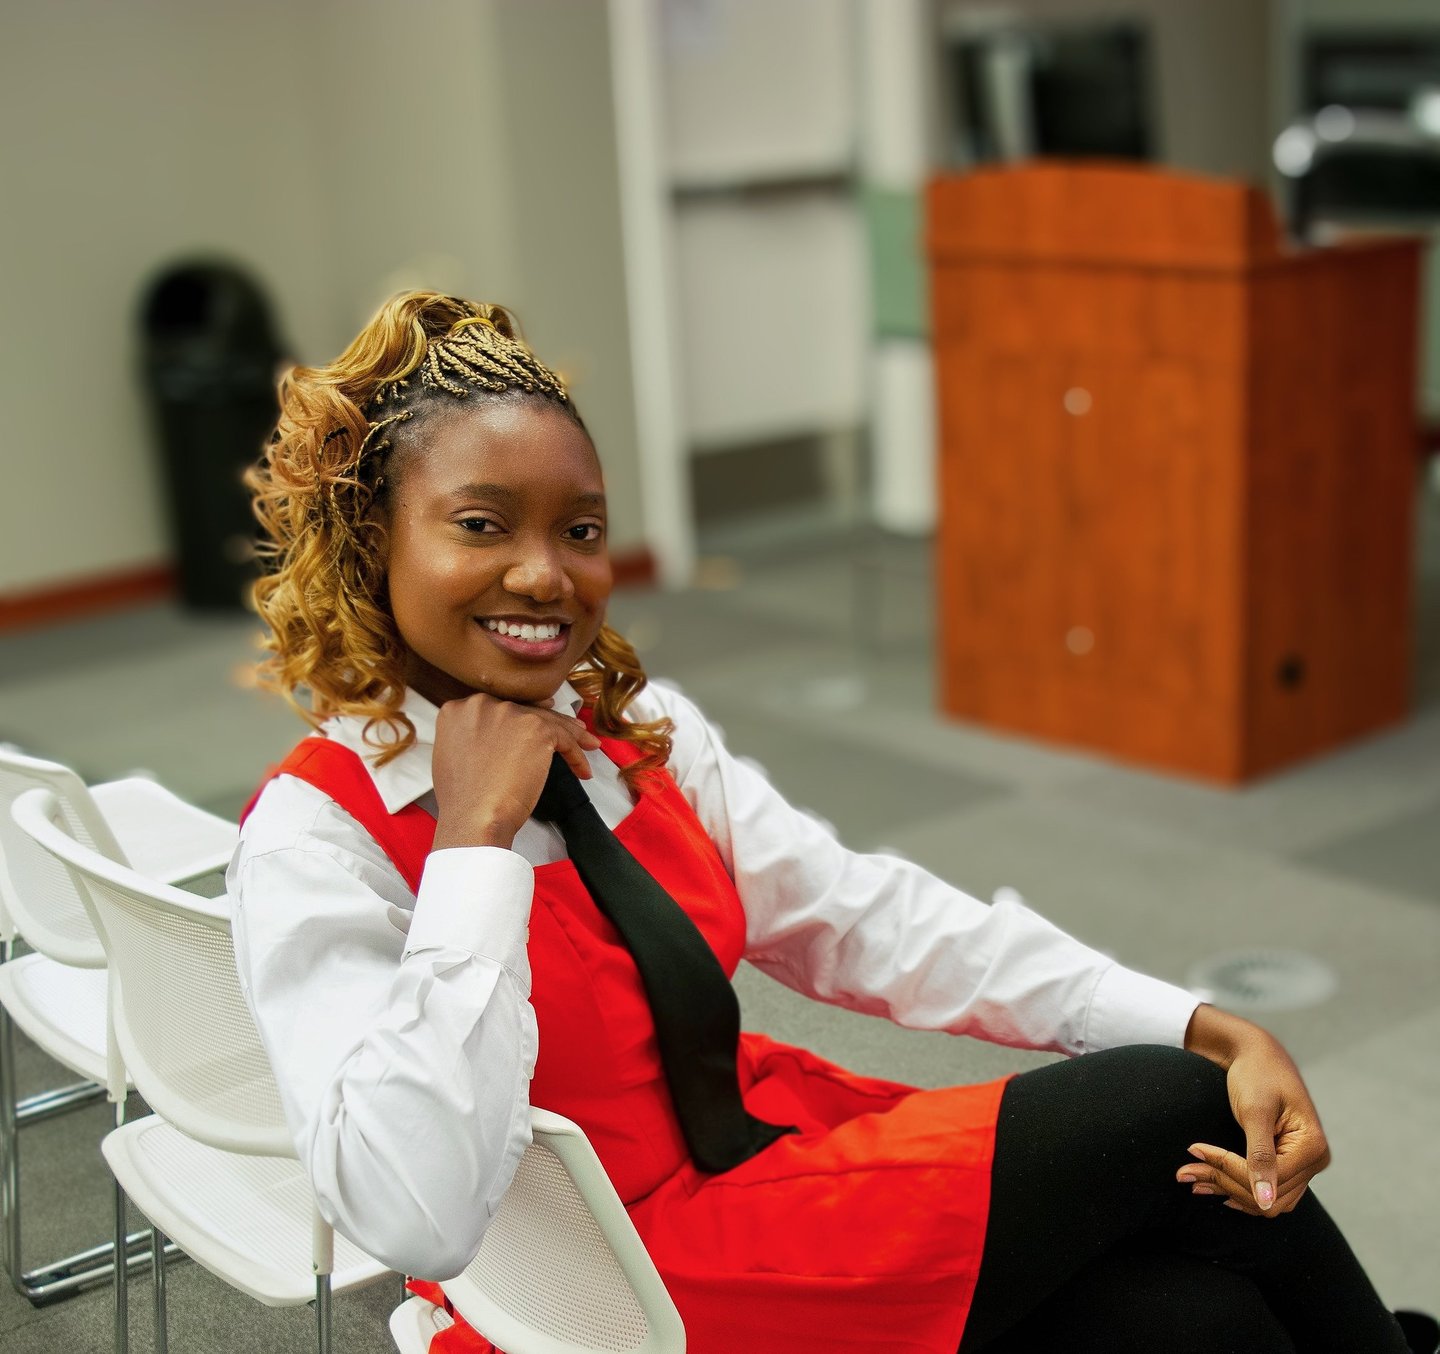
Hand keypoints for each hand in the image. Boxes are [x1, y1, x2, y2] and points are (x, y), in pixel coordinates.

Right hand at [430, 692, 600, 850]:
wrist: (474, 817)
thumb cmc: (465, 799)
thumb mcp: (455, 755)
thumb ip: (473, 737)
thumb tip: (499, 737)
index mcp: (458, 710)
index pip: (500, 709)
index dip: (521, 718)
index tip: (534, 722)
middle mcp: (482, 705)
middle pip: (526, 710)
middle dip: (549, 722)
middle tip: (567, 732)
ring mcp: (510, 714)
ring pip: (549, 721)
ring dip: (572, 735)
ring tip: (586, 745)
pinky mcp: (537, 729)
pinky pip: (564, 737)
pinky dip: (577, 754)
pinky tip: (582, 768)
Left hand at [1177, 1004, 1330, 1217]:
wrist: (1256, 1054)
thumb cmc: (1256, 1074)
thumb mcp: (1254, 1111)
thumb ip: (1260, 1155)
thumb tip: (1265, 1201)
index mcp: (1313, 1146)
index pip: (1271, 1178)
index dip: (1230, 1169)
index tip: (1194, 1150)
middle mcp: (1314, 1161)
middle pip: (1268, 1196)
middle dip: (1224, 1183)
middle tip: (1184, 1172)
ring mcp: (1303, 1166)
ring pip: (1265, 1200)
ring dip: (1227, 1191)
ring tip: (1190, 1178)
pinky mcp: (1287, 1165)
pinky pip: (1264, 1190)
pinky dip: (1236, 1189)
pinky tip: (1207, 1184)